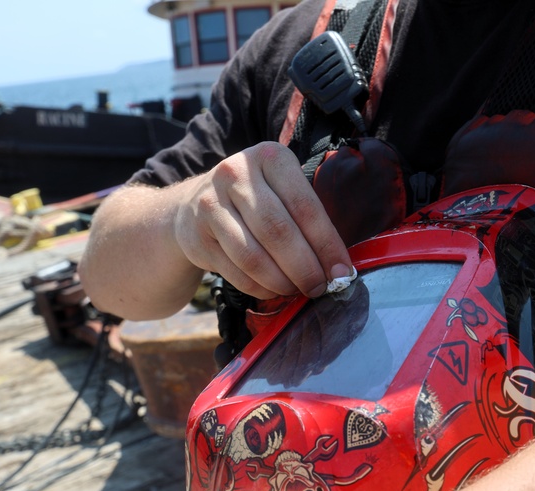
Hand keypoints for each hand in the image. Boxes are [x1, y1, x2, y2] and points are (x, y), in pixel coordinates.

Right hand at [174, 142, 353, 300]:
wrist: (191, 207)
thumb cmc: (253, 201)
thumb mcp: (279, 188)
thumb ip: (307, 216)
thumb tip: (340, 267)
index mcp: (269, 157)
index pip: (304, 206)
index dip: (327, 244)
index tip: (343, 272)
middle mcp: (236, 174)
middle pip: (278, 231)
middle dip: (305, 267)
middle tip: (320, 287)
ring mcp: (211, 204)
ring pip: (253, 256)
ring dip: (281, 281)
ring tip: (297, 290)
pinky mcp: (196, 236)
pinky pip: (235, 271)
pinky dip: (259, 287)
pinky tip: (272, 290)